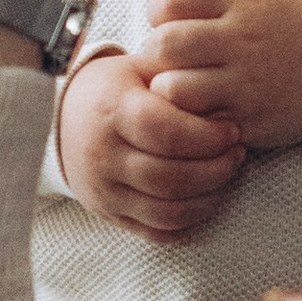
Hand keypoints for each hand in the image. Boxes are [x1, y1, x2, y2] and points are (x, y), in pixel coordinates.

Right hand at [56, 47, 244, 238]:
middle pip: (170, 178)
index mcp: (112, 111)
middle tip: (237, 154)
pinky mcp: (109, 215)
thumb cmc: (115, 88)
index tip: (232, 131)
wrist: (64, 117)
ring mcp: (103, 191)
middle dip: (216, 170)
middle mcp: (103, 156)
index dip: (208, 137)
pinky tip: (205, 198)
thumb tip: (223, 89)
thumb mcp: (141, 68)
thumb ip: (179, 75)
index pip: (167, 133)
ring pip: (167, 211)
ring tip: (226, 175)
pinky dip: (188, 222)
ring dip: (209, 198)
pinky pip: (157, 232)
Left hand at [141, 0, 301, 147]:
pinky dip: (194, 119)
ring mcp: (247, 82)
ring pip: (176, 88)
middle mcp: (242, 39)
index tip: (166, 19)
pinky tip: (205, 110)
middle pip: (167, 44)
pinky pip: (201, 123)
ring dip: (170, 89)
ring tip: (183, 87)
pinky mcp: (252, 118)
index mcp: (244, 0)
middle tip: (167, 58)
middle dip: (156, 52)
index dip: (157, 8)